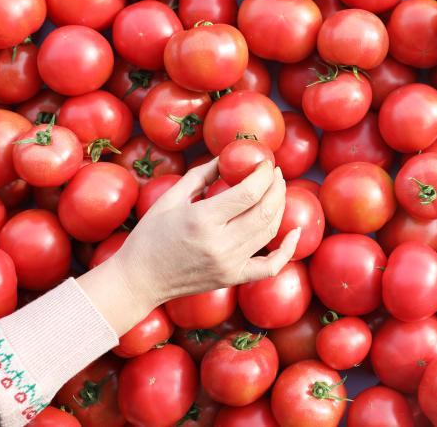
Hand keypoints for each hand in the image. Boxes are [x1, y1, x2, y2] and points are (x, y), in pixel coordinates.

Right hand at [79, 160, 298, 334]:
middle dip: (276, 186)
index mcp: (203, 219)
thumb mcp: (170, 198)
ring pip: (270, 231)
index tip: (266, 162)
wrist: (139, 280)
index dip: (264, 173)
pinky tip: (297, 232)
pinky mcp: (233, 278)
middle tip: (276, 172)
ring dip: (280, 206)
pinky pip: (271, 266)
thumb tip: (226, 157)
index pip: (249, 192)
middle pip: (265, 210)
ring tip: (279, 189)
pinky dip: (288, 250)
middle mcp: (221, 243)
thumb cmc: (150, 236)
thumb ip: (202, 175)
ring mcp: (229, 264)